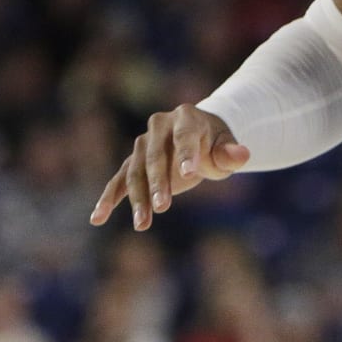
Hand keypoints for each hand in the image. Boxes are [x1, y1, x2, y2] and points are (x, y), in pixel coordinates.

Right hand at [91, 104, 250, 230]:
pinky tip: (98, 218)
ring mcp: (142, 145)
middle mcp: (158, 127)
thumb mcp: (226, 147)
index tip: (190, 174)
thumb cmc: (215, 143)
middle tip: (163, 207)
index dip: (186, 154)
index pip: (184, 137)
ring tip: (142, 224)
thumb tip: (243, 155)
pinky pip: (118, 181)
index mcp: (185, 117)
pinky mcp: (132, 163)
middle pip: (155, 157)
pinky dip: (109, 199)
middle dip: (158, 183)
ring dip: (138, 199)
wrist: (197, 138)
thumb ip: (231, 153)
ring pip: (136, 173)